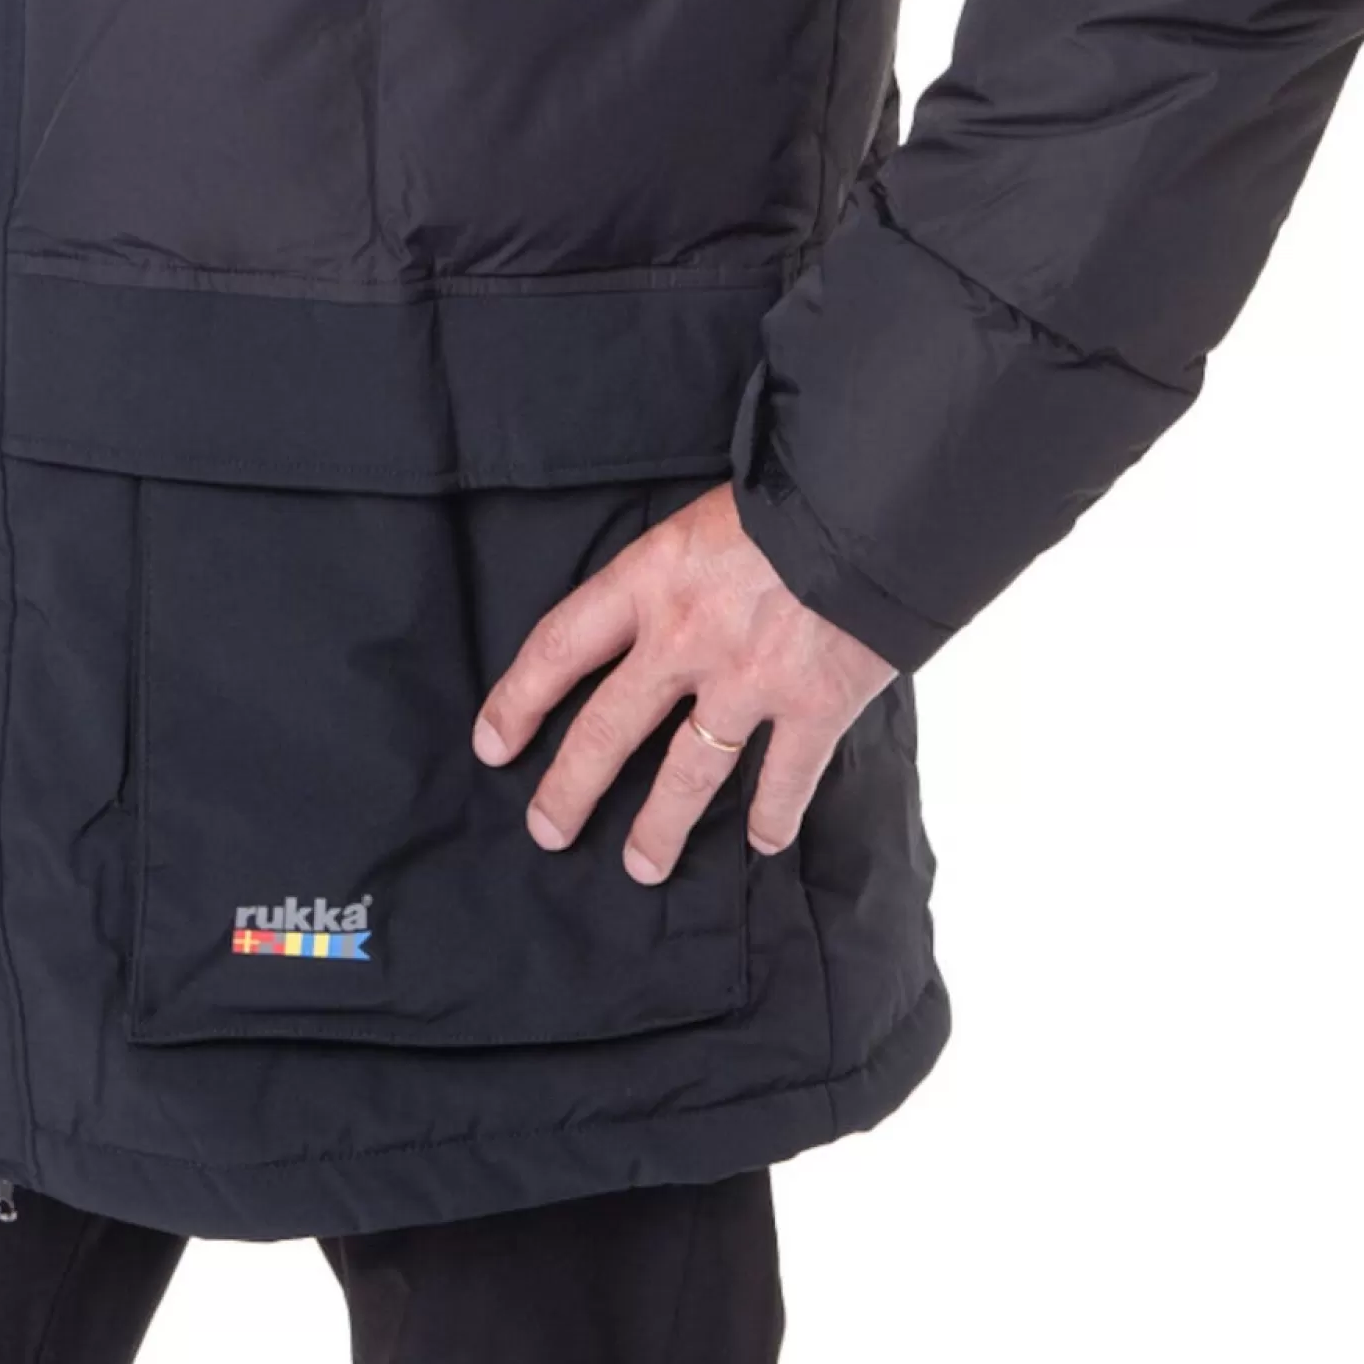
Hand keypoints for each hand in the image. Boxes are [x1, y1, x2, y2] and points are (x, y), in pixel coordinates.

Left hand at [471, 479, 894, 880]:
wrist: (871, 500)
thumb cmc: (786, 496)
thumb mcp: (699, 519)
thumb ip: (669, 575)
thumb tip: (653, 617)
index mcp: (649, 579)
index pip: (558, 647)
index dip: (518, 700)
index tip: (492, 745)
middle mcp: (685, 638)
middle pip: (608, 729)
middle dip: (570, 789)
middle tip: (547, 830)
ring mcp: (749, 681)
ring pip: (686, 774)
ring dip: (659, 828)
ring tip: (640, 866)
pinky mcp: (813, 707)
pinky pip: (784, 781)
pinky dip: (772, 817)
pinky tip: (762, 840)